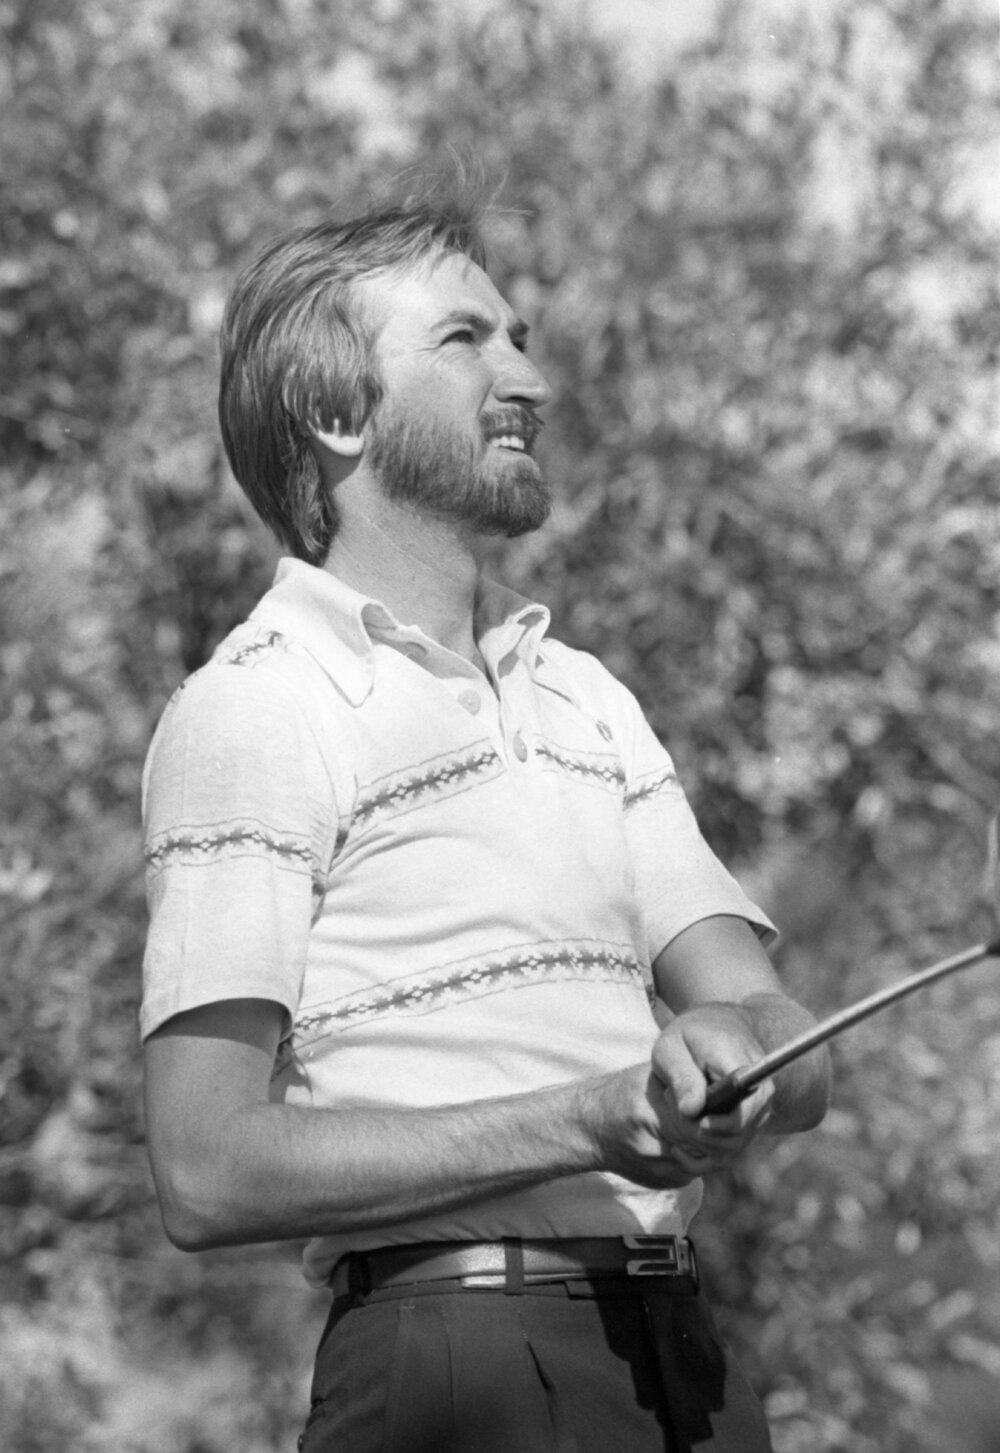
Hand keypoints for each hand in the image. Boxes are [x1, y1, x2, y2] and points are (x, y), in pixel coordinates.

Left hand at [649, 1004, 774, 1173]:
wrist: (720, 1032)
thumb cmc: (690, 1038)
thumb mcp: (672, 1046)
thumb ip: (681, 1075)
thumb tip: (693, 1110)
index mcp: (742, 1065)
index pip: (744, 1108)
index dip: (718, 1124)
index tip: (696, 1120)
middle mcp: (760, 1091)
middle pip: (734, 1134)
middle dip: (696, 1130)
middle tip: (670, 1100)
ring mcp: (758, 1111)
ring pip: (730, 1147)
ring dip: (696, 1138)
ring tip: (679, 1106)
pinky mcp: (751, 1126)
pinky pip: (727, 1153)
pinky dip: (700, 1150)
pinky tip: (681, 1134)